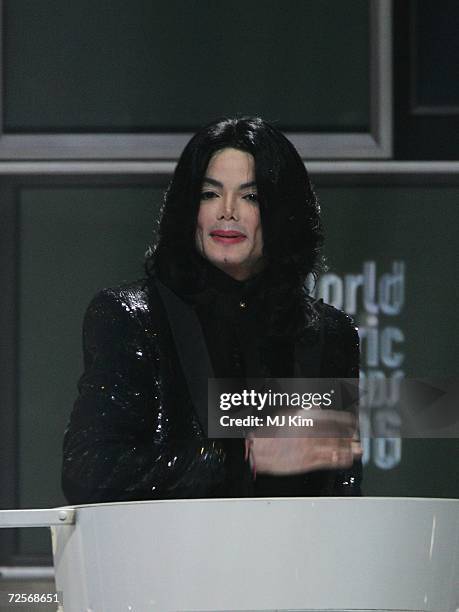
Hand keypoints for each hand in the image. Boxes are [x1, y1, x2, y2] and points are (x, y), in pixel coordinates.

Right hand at [245, 409, 362, 474]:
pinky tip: (347, 459)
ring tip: (358, 449)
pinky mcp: (308, 462)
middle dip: (349, 435)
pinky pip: (329, 461)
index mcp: (306, 418)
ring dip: (350, 448)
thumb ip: (304, 411)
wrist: (259, 450)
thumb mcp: (287, 414)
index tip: (353, 422)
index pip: (332, 418)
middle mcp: (311, 432)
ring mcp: (311, 447)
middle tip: (357, 436)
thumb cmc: (269, 433)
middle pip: (337, 433)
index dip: (345, 420)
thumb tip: (316, 407)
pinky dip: (341, 460)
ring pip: (336, 447)